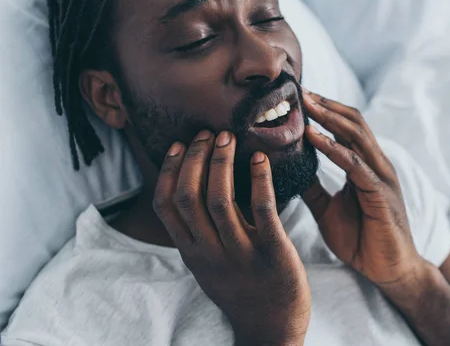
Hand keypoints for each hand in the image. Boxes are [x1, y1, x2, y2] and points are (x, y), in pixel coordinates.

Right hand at [153, 131, 310, 345]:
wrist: (271, 330)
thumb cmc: (241, 290)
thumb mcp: (208, 266)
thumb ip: (198, 235)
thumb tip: (193, 191)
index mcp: (192, 254)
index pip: (166, 206)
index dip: (169, 171)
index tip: (179, 145)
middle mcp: (210, 254)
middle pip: (189, 197)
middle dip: (194, 159)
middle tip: (207, 134)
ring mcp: (240, 254)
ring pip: (220, 201)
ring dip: (220, 163)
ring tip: (227, 138)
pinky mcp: (272, 253)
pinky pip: (263, 210)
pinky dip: (259, 179)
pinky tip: (260, 158)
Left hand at [302, 90, 425, 287]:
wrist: (388, 270)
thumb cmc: (361, 239)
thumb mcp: (327, 209)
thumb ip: (313, 187)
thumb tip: (289, 171)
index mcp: (365, 166)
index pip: (346, 128)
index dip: (325, 111)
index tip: (300, 98)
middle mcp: (376, 165)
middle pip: (353, 123)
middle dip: (326, 106)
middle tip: (300, 92)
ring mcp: (381, 177)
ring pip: (356, 136)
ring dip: (329, 118)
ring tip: (306, 105)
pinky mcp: (380, 194)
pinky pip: (355, 165)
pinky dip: (334, 148)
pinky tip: (314, 138)